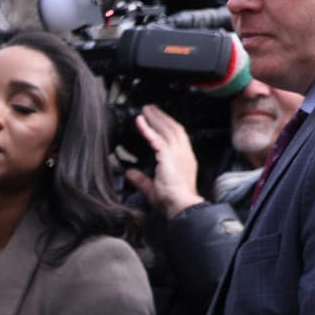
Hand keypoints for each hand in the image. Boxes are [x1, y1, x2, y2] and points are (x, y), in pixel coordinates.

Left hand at [123, 105, 203, 219]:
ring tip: (146, 109)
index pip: (177, 138)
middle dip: (162, 118)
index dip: (168, 128)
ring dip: (155, 118)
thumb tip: (130, 174)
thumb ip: (141, 180)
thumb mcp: (153, 189)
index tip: (159, 121)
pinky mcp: (169, 155)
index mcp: (184, 161)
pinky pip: (156, 138)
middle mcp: (183, 154)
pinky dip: (147, 128)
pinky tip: (139, 121)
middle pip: (173, 129)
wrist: (181, 205)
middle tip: (151, 109)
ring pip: (166, 129)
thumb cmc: (173, 202)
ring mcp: (178, 153)